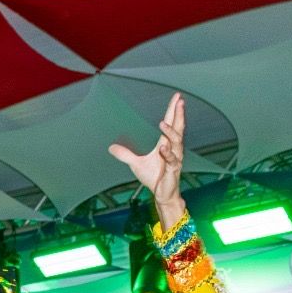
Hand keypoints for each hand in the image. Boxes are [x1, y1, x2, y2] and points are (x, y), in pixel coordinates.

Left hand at [107, 93, 188, 225]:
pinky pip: (172, 160)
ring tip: (163, 123)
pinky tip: (163, 148)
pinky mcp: (173, 170)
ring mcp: (175, 159)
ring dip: (170, 132)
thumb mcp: (136, 164)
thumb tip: (111, 147)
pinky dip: (167, 154)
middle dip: (178, 115)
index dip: (173, 111)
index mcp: (166, 144)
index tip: (177, 98)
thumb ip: (125, 155)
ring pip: (176, 143)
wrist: (163, 195)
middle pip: (178, 129)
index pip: (171, 124)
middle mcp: (173, 149)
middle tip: (179, 101)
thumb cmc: (154, 177)